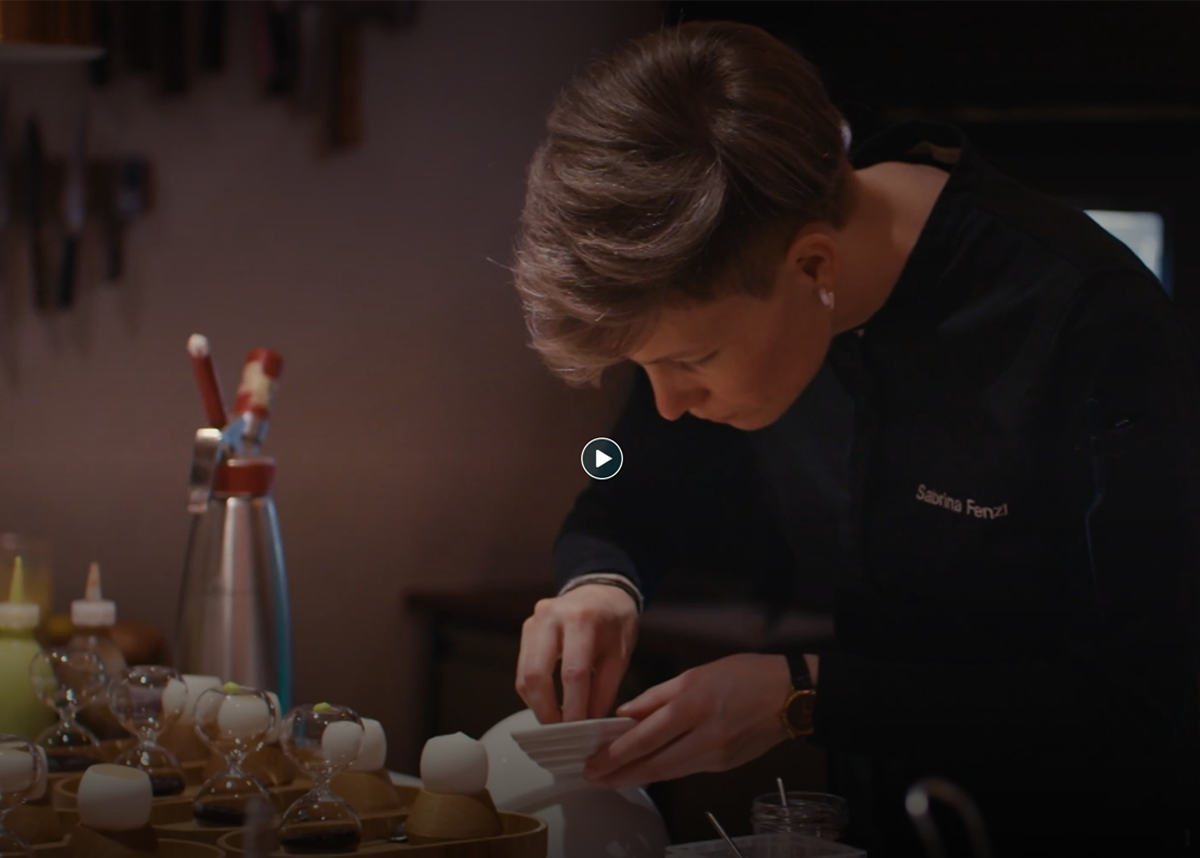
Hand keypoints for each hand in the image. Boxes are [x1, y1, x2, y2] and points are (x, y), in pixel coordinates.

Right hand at [515, 583, 638, 723]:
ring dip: (537, 703)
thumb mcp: (621, 653)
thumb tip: (589, 722)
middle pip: (537, 674)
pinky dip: (533, 691)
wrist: (600, 590)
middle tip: (559, 730)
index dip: (573, 706)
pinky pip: (522, 668)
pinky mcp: (526, 629)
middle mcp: (551, 617)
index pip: (573, 672)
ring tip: (556, 720)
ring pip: (524, 674)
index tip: (578, 729)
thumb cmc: (615, 622)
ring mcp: (534, 621)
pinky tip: (549, 702)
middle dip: (546, 710)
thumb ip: (605, 688)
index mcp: (582, 620)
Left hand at [583, 653, 791, 787]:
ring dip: (638, 777)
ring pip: (669, 772)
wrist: (790, 694)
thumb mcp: (695, 673)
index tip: (593, 762)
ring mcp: (716, 754)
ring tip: (613, 779)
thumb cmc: (744, 674)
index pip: (645, 737)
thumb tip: (626, 713)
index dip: (616, 754)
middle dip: (620, 775)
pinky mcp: (725, 765)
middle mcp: (703, 735)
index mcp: (692, 704)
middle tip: (594, 779)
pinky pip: (687, 770)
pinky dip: (664, 771)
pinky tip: (648, 770)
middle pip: (653, 764)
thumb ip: (657, 695)